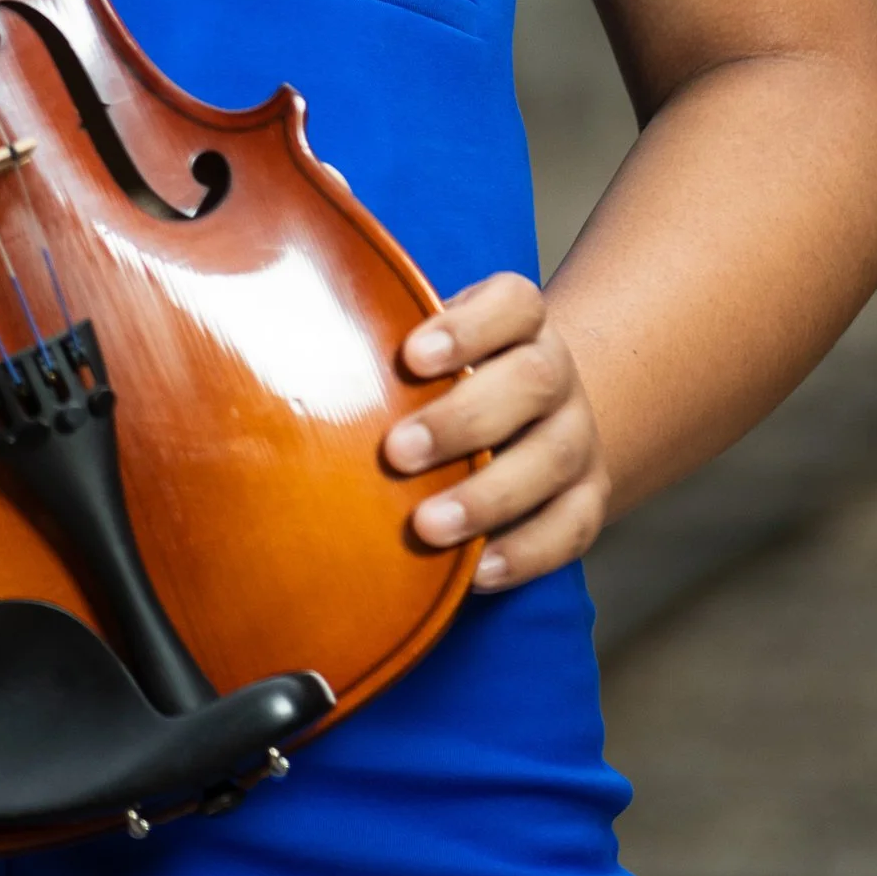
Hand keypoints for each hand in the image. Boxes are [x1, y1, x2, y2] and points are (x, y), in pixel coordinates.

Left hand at [383, 272, 608, 591]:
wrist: (531, 417)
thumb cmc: (448, 380)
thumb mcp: (426, 346)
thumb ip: (380, 341)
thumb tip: (287, 348)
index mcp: (519, 323)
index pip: (513, 303)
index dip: (468, 325)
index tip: (411, 356)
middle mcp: (556, 374)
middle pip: (534, 381)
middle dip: (463, 419)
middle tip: (396, 452)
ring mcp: (579, 437)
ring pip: (553, 458)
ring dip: (488, 495)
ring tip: (427, 525)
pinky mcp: (589, 497)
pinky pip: (573, 527)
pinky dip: (526, 552)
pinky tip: (477, 572)